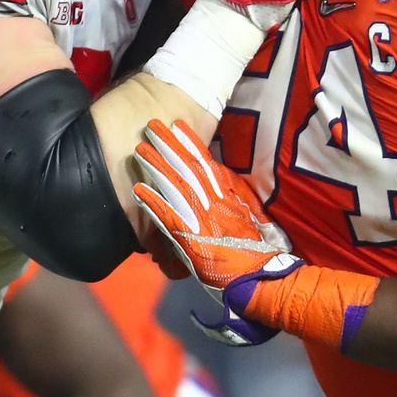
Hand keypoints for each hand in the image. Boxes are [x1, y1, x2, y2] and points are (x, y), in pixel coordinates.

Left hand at [132, 119, 301, 344]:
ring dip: (156, 166)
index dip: (190, 141)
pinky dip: (152, 202)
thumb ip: (232, 197)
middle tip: (151, 126)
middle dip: (168, 144)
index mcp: (226, 193)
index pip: (206, 161)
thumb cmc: (254, 246)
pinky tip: (138, 189)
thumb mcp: (247, 213)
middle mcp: (213, 199)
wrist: (257, 273)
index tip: (176, 124)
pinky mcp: (190, 236)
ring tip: (139, 150)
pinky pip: (167, 215)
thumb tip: (221, 181)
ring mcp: (200, 216)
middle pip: (187, 166)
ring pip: (174, 184)